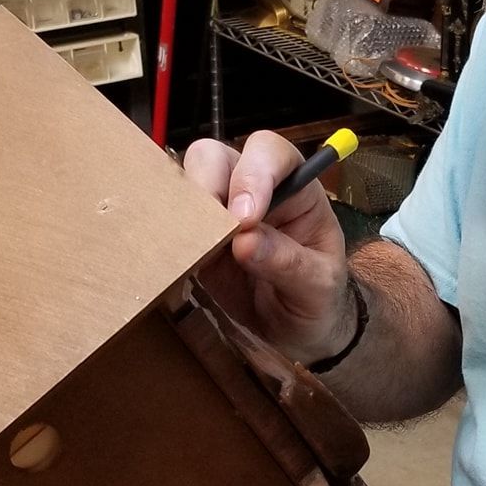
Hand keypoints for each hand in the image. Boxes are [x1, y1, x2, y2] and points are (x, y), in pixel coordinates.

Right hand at [183, 132, 352, 364]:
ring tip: (192, 243)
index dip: (254, 174)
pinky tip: (178, 257)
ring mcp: (219, 212)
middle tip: (210, 228)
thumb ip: (287, 262)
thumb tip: (244, 242)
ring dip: (183, 207)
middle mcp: (253, 190)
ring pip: (185, 181)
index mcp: (295, 187)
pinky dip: (167, 232)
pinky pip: (171, 221)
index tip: (246, 217)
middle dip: (207, 182)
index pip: (272, 154)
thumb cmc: (317, 298)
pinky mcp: (195, 238)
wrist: (295, 332)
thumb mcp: (318, 285)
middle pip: (216, 156)